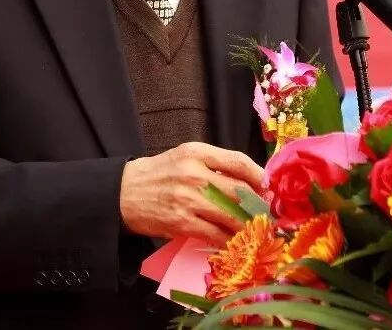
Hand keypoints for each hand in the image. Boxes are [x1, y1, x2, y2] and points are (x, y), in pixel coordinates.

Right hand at [119, 142, 264, 247]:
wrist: (125, 192)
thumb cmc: (159, 173)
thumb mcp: (185, 155)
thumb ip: (213, 163)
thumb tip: (247, 178)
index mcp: (197, 152)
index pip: (237, 161)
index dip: (257, 174)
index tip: (266, 184)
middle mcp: (194, 174)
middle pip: (239, 190)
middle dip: (257, 203)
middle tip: (266, 210)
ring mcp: (188, 200)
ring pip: (230, 215)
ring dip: (247, 224)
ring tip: (256, 227)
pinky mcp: (182, 223)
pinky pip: (214, 234)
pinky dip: (228, 239)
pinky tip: (234, 240)